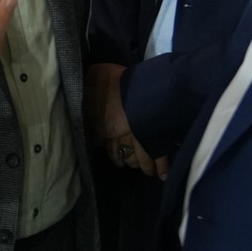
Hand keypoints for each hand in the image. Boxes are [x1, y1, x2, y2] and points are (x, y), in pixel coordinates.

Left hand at [87, 63, 164, 177]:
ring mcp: (134, 143)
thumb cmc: (117, 81)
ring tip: (144, 168)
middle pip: (117, 153)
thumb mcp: (98, 74)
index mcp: (99, 123)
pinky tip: (162, 176)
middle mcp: (114, 137)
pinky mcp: (153, 144)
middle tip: (126, 159)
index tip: (105, 141)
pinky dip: (160, 169)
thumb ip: (92, 80)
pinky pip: (156, 160)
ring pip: (135, 160)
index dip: (102, 140)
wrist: (139, 90)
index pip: (98, 140)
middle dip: (121, 157)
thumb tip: (89, 78)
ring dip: (139, 164)